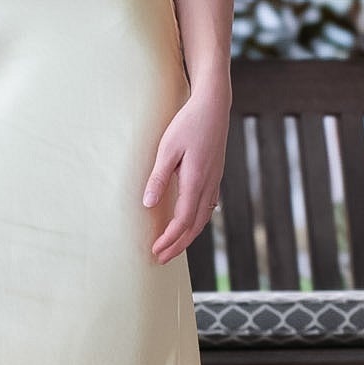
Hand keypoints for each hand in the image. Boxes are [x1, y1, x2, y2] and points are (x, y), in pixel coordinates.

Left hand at [142, 87, 227, 262]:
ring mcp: (215, 181)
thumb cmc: (188, 123)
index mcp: (196, 181)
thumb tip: (148, 204)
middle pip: (195, 226)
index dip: (170, 239)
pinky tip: (190, 223)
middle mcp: (209, 185)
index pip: (183, 221)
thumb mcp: (168, 148)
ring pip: (203, 218)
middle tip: (161, 259)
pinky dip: (197, 221)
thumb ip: (159, 177)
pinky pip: (207, 207)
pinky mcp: (215, 175)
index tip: (156, 252)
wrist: (214, 106)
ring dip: (188, 235)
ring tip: (174, 246)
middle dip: (178, 245)